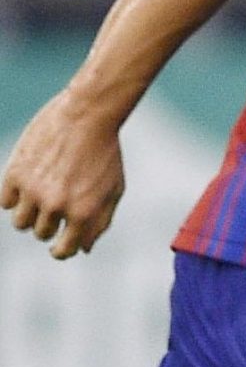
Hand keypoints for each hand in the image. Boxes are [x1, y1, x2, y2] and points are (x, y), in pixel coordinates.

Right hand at [1, 91, 126, 258]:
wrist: (87, 115)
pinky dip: (13, 196)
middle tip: (56, 203)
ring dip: (29, 213)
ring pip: (20, 222)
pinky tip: (27, 182)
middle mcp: (56, 205)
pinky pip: (4, 202)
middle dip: (48, 223)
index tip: (58, 245)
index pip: (63, 251)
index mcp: (83, 213)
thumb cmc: (104, 154)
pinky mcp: (15, 173)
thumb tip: (83, 250)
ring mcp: (33, 190)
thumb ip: (100, 222)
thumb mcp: (112, 190)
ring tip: (41, 194)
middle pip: (40, 234)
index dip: (61, 250)